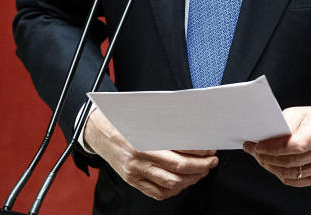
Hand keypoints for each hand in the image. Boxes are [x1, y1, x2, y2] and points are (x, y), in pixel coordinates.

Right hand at [83, 107, 217, 200]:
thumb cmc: (125, 121)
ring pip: (171, 183)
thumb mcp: (147, 118)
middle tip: (212, 162)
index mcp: (147, 138)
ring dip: (191, 179)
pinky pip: (157, 193)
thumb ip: (169, 126)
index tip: (211, 149)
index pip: (182, 148)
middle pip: (180, 168)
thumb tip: (197, 130)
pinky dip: (174, 190)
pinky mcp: (133, 181)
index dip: (201, 151)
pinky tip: (183, 182)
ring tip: (201, 172)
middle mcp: (141, 157)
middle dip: (201, 166)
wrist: (99, 132)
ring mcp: (136, 172)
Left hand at [242, 106, 310, 186]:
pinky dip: (281, 174)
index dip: (274, 148)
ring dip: (272, 167)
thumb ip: (285, 124)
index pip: (296, 145)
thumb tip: (265, 136)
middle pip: (292, 161)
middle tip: (253, 151)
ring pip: (292, 173)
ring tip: (261, 158)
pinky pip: (296, 181)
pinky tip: (274, 165)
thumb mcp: (302, 112)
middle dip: (268, 157)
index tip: (258, 146)